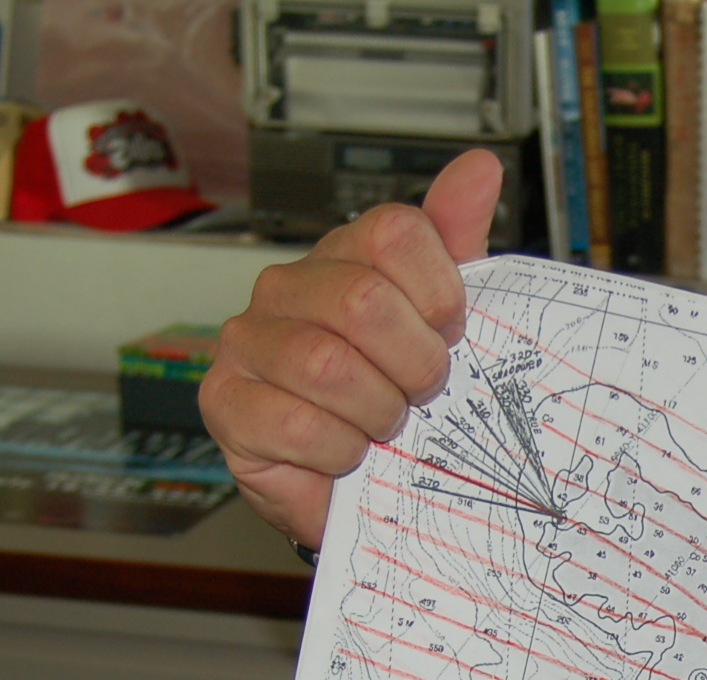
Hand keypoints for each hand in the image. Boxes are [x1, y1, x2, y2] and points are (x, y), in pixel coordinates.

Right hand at [199, 149, 505, 549]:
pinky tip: (348, 452)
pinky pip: (297, 424)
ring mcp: (247, 342)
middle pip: (364, 301)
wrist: (357, 485)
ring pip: (328, 366)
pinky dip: (340, 449)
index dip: (439, 294)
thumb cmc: (397, 396)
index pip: (394, 232)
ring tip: (385, 425)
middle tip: (422, 391)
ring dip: (379, 411)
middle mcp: (286, 289)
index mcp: (342, 257)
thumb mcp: (442, 321)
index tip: (448, 332)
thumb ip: (456, 242)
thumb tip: (480, 168)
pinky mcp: (226, 404)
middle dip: (415, 363)